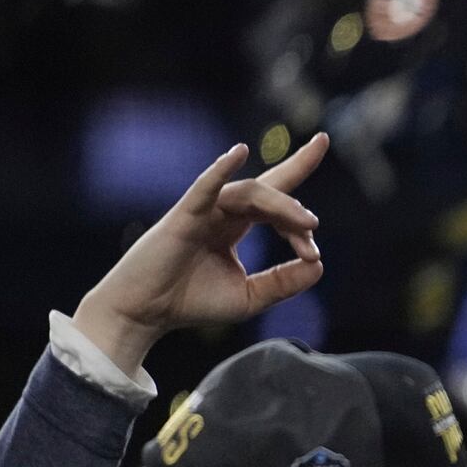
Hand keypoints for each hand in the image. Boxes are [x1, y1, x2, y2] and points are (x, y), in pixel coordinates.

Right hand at [73, 134, 327, 376]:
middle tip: (314, 225)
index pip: (276, 205)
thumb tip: (319, 264)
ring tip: (305, 223)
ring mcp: (202, 211)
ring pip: (249, 193)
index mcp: (236, 226)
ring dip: (280, 205)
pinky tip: (238, 153)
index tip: (315, 249)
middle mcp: (222, 212)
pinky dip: (220, 169)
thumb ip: (285, 282)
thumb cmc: (191, 302)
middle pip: (267, 192)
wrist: (146, 313)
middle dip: (295, 195)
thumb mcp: (250, 296)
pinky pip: (204, 188)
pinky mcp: (183, 217)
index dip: (300, 223)